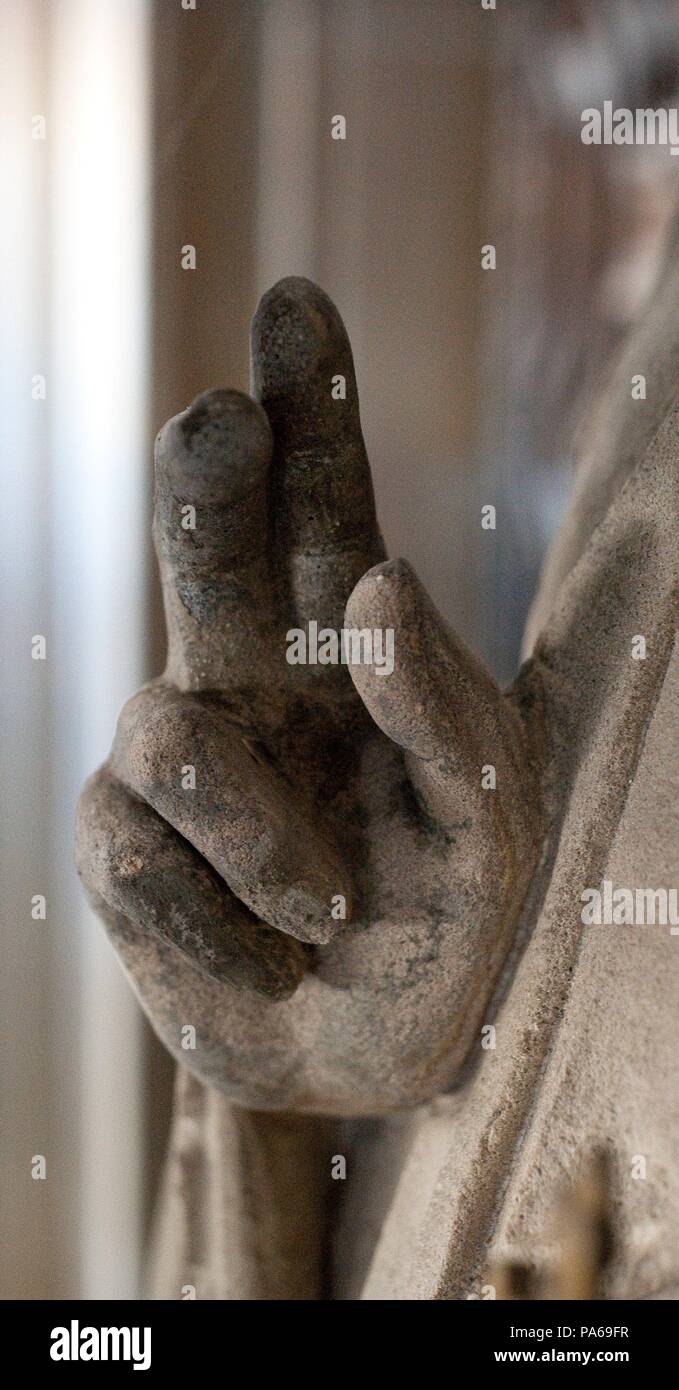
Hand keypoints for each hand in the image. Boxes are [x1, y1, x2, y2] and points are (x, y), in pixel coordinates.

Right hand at [76, 278, 542, 1115]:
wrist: (372, 1047)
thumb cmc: (445, 910)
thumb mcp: (492, 812)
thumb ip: (446, 703)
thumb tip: (378, 578)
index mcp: (348, 648)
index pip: (325, 506)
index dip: (310, 407)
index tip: (298, 304)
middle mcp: (251, 676)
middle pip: (204, 544)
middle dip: (205, 475)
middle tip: (217, 420)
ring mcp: (176, 755)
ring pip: (169, 736)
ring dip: (263, 839)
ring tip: (330, 909)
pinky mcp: (121, 843)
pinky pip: (136, 855)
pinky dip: (218, 921)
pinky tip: (264, 954)